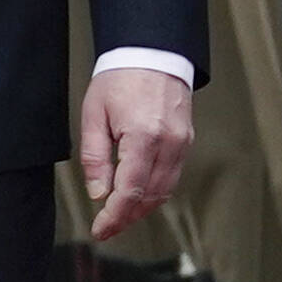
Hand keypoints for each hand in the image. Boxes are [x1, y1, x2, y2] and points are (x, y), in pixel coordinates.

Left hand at [78, 66, 191, 240]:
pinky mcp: (187, 140)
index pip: (129, 192)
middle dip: (126, 218)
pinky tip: (138, 195)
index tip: (100, 229)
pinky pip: (173, 176)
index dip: (113, 217)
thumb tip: (99, 193)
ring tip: (120, 216)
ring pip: (164, 191)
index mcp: (143, 136)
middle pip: (149, 197)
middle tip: (106, 227)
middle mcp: (169, 143)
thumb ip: (95, 157)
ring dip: (142, 209)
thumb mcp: (94, 114)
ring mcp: (182, 142)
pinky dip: (155, 192)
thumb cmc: (121, 77)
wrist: (153, 51)